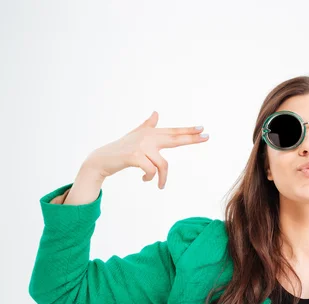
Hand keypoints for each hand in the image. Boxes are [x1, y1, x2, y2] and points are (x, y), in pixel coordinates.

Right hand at [84, 111, 208, 188]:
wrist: (102, 159)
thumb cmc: (121, 149)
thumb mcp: (136, 136)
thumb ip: (147, 126)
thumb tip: (156, 113)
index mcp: (150, 134)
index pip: (172, 132)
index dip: (188, 131)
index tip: (202, 129)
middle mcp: (147, 137)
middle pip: (174, 138)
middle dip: (191, 138)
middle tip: (207, 136)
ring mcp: (141, 146)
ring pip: (162, 164)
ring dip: (162, 178)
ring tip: (160, 185)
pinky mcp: (134, 156)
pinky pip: (151, 171)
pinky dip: (150, 178)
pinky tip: (145, 180)